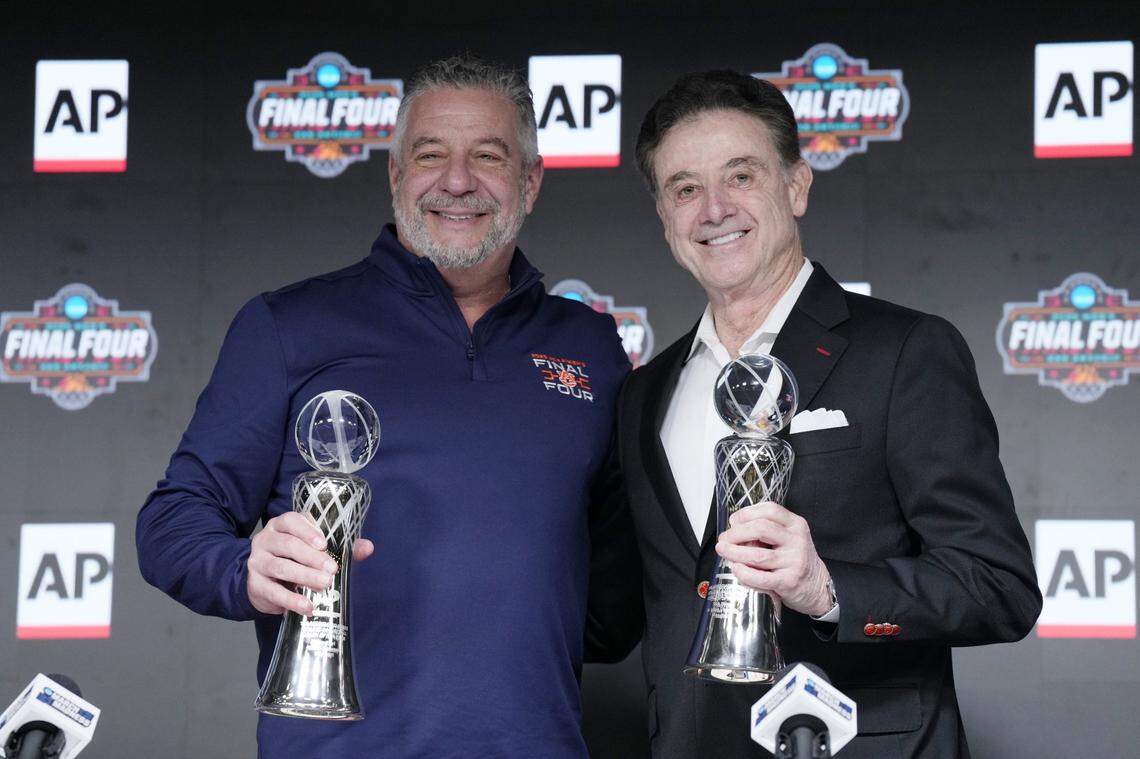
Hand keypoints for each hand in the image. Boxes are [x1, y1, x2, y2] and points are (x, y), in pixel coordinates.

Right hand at [246, 511, 374, 615]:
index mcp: (281, 526)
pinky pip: (274, 592)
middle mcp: (266, 540)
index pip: (291, 521)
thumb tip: (367, 548)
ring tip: (325, 585)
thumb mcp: (313, 549)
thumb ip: (341, 547)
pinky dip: (292, 600)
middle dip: (312, 557)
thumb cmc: (293, 559)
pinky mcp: (255, 585)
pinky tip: (307, 606)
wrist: (261, 581)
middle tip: (332, 569)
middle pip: (288, 545)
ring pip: (281, 567)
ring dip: (305, 576)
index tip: (324, 544)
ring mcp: (257, 562)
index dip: (307, 531)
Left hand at [715, 501, 832, 616]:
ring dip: (734, 552)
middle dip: (736, 533)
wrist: (816, 586)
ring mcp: (794, 561)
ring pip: (757, 554)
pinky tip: (736, 568)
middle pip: (760, 528)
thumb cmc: (795, 559)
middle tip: (724, 539)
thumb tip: (734, 529)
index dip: (746, 513)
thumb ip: (766, 530)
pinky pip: (760, 577)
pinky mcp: (789, 581)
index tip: (734, 521)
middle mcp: (797, 540)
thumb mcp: (788, 537)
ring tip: (724, 551)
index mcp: (796, 524)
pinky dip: (744, 573)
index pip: (770, 510)